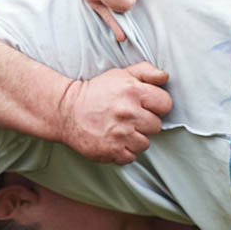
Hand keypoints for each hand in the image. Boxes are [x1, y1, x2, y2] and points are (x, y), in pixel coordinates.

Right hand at [57, 62, 172, 163]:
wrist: (65, 110)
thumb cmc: (96, 92)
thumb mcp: (121, 75)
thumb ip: (146, 72)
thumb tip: (164, 76)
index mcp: (133, 91)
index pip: (165, 104)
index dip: (157, 106)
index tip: (146, 106)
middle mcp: (128, 112)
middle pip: (156, 126)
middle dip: (145, 123)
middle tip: (130, 119)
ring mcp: (120, 133)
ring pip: (145, 143)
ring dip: (135, 139)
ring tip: (121, 130)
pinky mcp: (111, 150)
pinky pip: (130, 157)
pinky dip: (123, 152)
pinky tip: (114, 141)